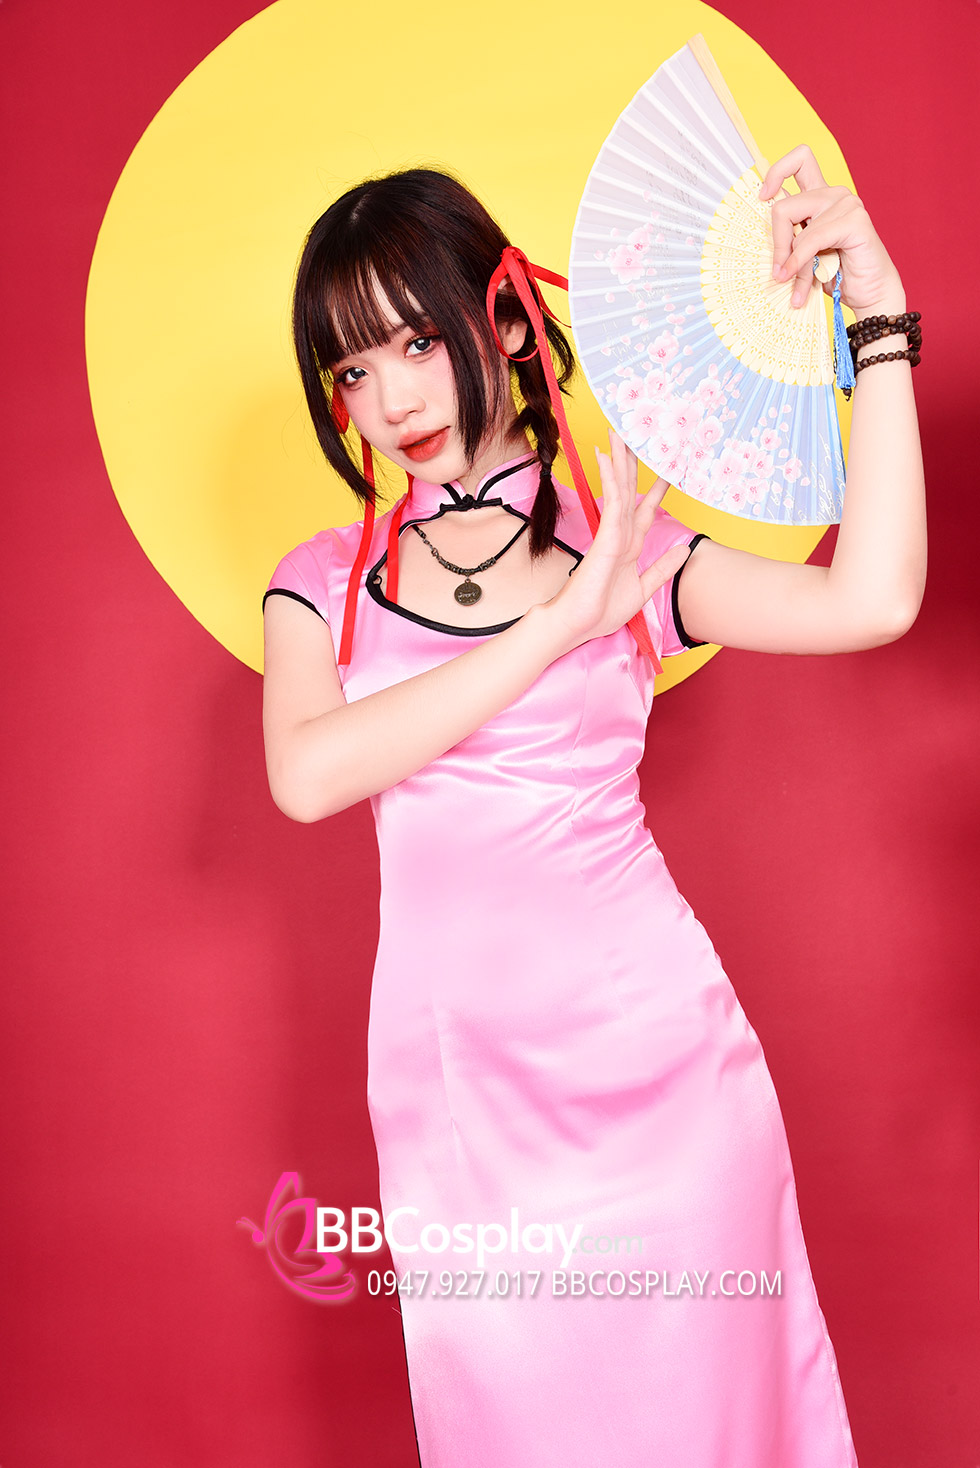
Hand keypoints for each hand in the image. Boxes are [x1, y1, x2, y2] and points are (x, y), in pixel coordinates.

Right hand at [542, 430, 691, 651]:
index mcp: (630, 546)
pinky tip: (608, 460)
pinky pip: (612, 504)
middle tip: (637, 436)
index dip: (656, 490)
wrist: (577, 624)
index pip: (645, 511)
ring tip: (618, 435)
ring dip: (619, 462)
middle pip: (629, 492)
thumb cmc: (601, 611)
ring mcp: (611, 534)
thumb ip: (662, 568)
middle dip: (632, 464)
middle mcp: (621, 535)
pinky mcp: (605, 537)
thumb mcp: (643, 589)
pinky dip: (612, 481)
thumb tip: (684, 549)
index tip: (667, 471)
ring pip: (619, 490)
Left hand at [759, 144, 904, 315]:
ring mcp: (847, 204)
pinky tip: (800, 287)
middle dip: (776, 241)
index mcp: (820, 196)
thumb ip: (788, 239)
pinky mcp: (855, 221)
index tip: (763, 198)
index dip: (777, 172)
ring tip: (794, 287)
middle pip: (785, 204)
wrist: (869, 293)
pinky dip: (800, 263)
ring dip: (791, 261)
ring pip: (796, 225)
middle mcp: (833, 194)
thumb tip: (758, 233)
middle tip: (778, 270)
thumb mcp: (803, 254)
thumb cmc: (835, 275)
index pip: (799, 160)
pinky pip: (812, 239)